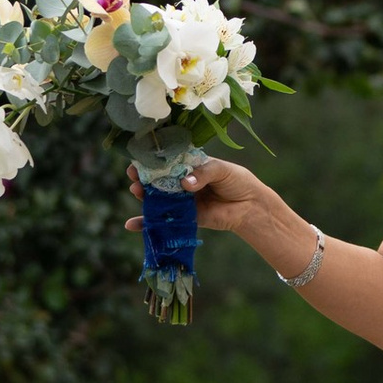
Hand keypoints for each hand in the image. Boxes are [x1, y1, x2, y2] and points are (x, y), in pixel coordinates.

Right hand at [126, 155, 274, 242]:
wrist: (250, 206)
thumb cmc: (237, 181)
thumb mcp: (221, 170)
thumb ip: (203, 173)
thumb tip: (185, 184)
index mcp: (190, 166)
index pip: (168, 161)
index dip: (153, 159)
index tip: (140, 158)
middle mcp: (183, 182)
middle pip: (158, 180)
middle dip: (143, 177)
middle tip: (133, 176)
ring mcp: (182, 201)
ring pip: (158, 198)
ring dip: (143, 196)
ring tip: (136, 191)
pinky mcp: (184, 218)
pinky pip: (164, 220)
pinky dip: (146, 223)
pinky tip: (131, 225)